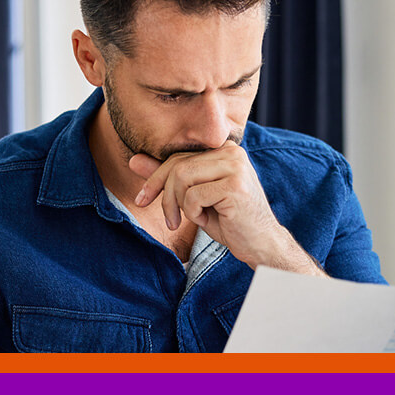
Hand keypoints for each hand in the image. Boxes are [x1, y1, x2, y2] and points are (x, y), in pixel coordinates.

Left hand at [130, 142, 318, 272]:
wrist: (261, 245)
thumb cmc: (229, 221)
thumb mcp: (194, 197)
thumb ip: (168, 176)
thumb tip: (134, 159)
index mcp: (224, 149)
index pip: (178, 157)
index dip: (155, 178)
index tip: (142, 199)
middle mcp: (231, 151)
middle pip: (177, 166)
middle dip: (163, 195)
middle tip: (169, 220)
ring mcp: (235, 166)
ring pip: (182, 178)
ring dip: (179, 205)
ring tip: (193, 219)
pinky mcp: (234, 185)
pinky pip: (193, 196)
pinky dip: (193, 213)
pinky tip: (209, 219)